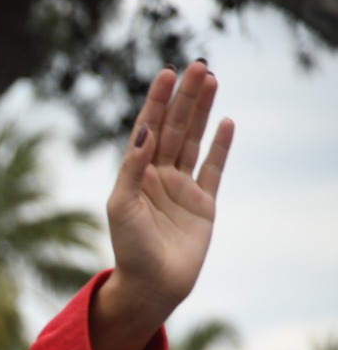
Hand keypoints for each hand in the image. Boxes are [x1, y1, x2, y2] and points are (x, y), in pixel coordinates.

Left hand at [107, 60, 232, 306]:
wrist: (152, 284)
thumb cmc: (129, 248)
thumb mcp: (121, 205)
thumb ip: (132, 167)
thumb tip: (144, 129)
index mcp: (135, 174)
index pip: (147, 128)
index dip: (157, 101)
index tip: (166, 73)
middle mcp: (158, 176)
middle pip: (174, 127)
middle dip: (185, 97)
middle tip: (197, 65)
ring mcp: (182, 188)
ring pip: (194, 140)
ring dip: (203, 111)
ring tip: (212, 81)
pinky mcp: (203, 203)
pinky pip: (213, 168)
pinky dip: (220, 146)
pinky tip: (227, 122)